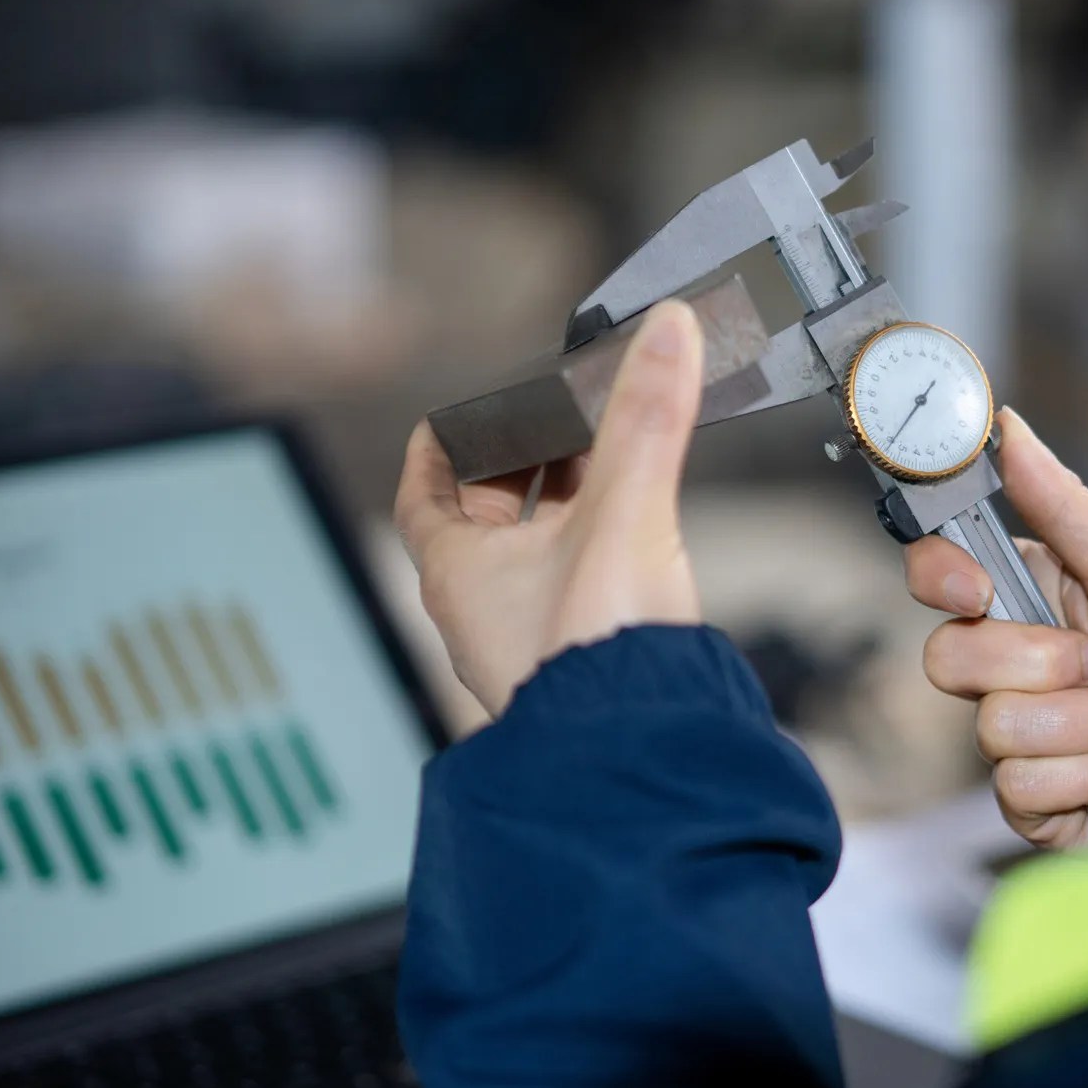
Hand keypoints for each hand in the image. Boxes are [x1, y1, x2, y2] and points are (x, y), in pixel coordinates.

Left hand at [394, 302, 703, 716]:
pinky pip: (567, 597)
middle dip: (518, 468)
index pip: (422, 495)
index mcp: (459, 570)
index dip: (436, 449)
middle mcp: (482, 611)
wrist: (635, 753)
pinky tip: (632, 546)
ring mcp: (526, 645)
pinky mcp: (575, 668)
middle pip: (481, 521)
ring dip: (558, 514)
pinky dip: (590, 558)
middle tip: (553, 427)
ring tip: (603, 470)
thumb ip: (649, 417)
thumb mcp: (624, 508)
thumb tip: (665, 334)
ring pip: (527, 561)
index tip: (449, 420)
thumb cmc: (596, 652)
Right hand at [906, 410, 1087, 846]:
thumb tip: (1009, 425)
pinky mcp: (1050, 805)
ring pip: (994, 737)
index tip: (978, 590)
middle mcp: (1015, 669)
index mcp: (1025, 600)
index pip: (936, 583)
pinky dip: (1087, 785)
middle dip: (1040, 667)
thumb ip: (1061, 503)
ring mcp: (1028, 739)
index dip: (940, 582)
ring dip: (1083, 731)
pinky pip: (1022, 800)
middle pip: (951, 664)